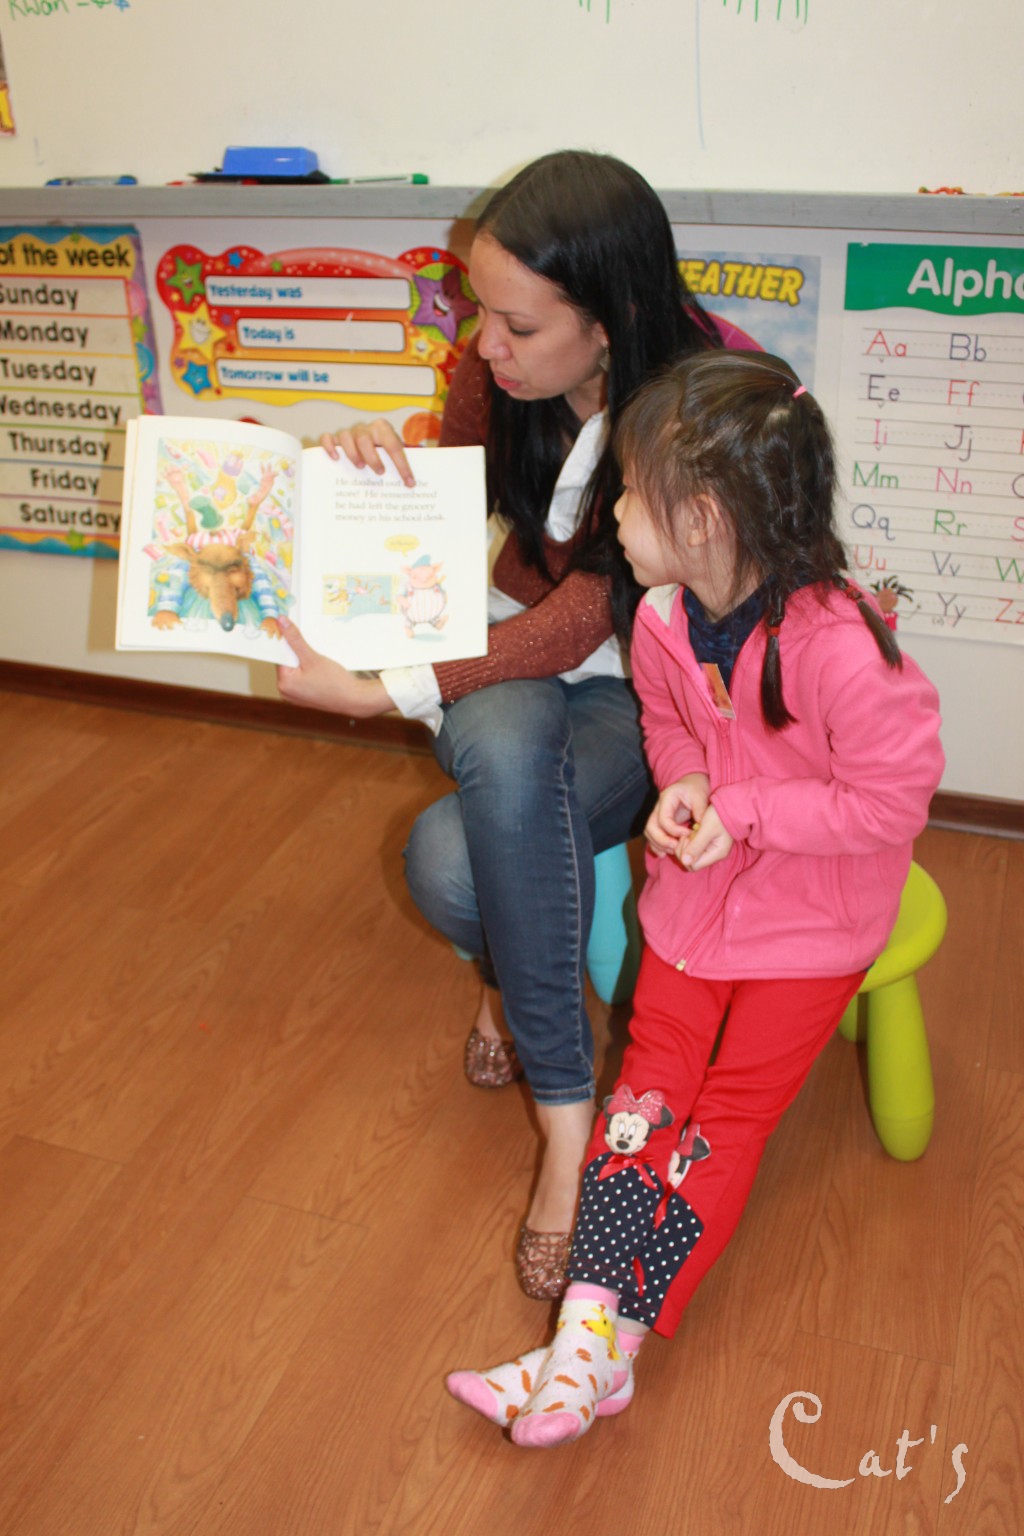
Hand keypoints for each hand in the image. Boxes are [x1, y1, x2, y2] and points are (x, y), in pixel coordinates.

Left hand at [276, 616, 392, 717]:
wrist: (353, 699)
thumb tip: (281, 622)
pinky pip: (301, 678)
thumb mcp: (312, 657)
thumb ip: (295, 639)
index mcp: (284, 683)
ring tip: (317, 660)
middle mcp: (286, 692)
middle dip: (297, 653)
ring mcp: (295, 696)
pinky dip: (308, 670)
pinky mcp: (304, 696)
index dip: (286, 642)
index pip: (279, 656)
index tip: (291, 631)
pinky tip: (319, 669)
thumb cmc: (334, 682)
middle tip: (309, 647)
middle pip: (287, 663)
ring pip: (295, 669)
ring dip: (303, 660)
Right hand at [320, 419, 414, 486]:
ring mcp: (349, 433)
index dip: (402, 465)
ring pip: (346, 437)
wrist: (369, 442)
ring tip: (360, 467)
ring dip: (353, 453)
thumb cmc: (382, 451)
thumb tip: (411, 485)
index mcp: (383, 429)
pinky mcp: (335, 439)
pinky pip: (327, 438)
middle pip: (365, 438)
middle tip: (380, 472)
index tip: (408, 482)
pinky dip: (330, 447)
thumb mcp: (392, 454)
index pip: (393, 446)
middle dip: (373, 456)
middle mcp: (365, 429)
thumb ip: (398, 463)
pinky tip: (335, 459)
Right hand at [644, 773, 709, 858]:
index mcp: (666, 798)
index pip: (663, 819)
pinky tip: (663, 854)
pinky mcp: (661, 822)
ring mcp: (657, 815)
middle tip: (675, 848)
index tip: (688, 834)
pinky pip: (653, 835)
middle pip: (650, 827)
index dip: (674, 830)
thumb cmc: (696, 787)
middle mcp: (658, 807)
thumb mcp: (700, 795)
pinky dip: (656, 845)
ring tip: (672, 852)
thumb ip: (700, 810)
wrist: (692, 782)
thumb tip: (700, 828)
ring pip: (649, 833)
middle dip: (661, 840)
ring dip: (658, 844)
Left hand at [678, 804, 732, 871]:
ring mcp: (711, 850)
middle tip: (685, 836)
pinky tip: (691, 832)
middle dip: (683, 851)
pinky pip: (694, 849)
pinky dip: (689, 842)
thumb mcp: (706, 830)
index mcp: (717, 854)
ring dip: (685, 846)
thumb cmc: (718, 816)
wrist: (728, 805)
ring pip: (691, 857)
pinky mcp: (708, 845)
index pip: (694, 865)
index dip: (685, 854)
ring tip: (689, 833)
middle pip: (691, 863)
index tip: (686, 838)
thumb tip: (685, 861)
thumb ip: (696, 846)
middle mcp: (714, 855)